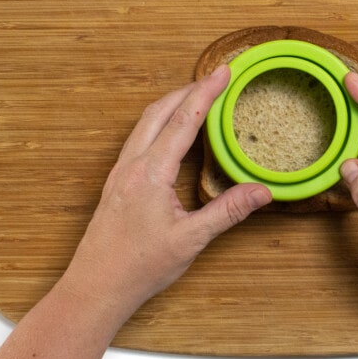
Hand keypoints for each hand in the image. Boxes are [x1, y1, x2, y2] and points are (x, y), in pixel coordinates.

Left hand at [65, 66, 271, 311]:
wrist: (95, 286)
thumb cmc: (138, 266)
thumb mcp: (190, 240)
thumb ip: (227, 211)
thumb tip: (262, 192)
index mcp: (150, 172)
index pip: (184, 120)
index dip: (206, 92)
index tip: (224, 71)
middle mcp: (132, 164)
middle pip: (160, 110)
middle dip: (189, 89)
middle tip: (216, 78)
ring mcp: (120, 171)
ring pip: (146, 122)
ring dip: (172, 103)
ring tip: (198, 97)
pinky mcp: (117, 181)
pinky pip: (139, 137)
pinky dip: (160, 122)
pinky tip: (172, 132)